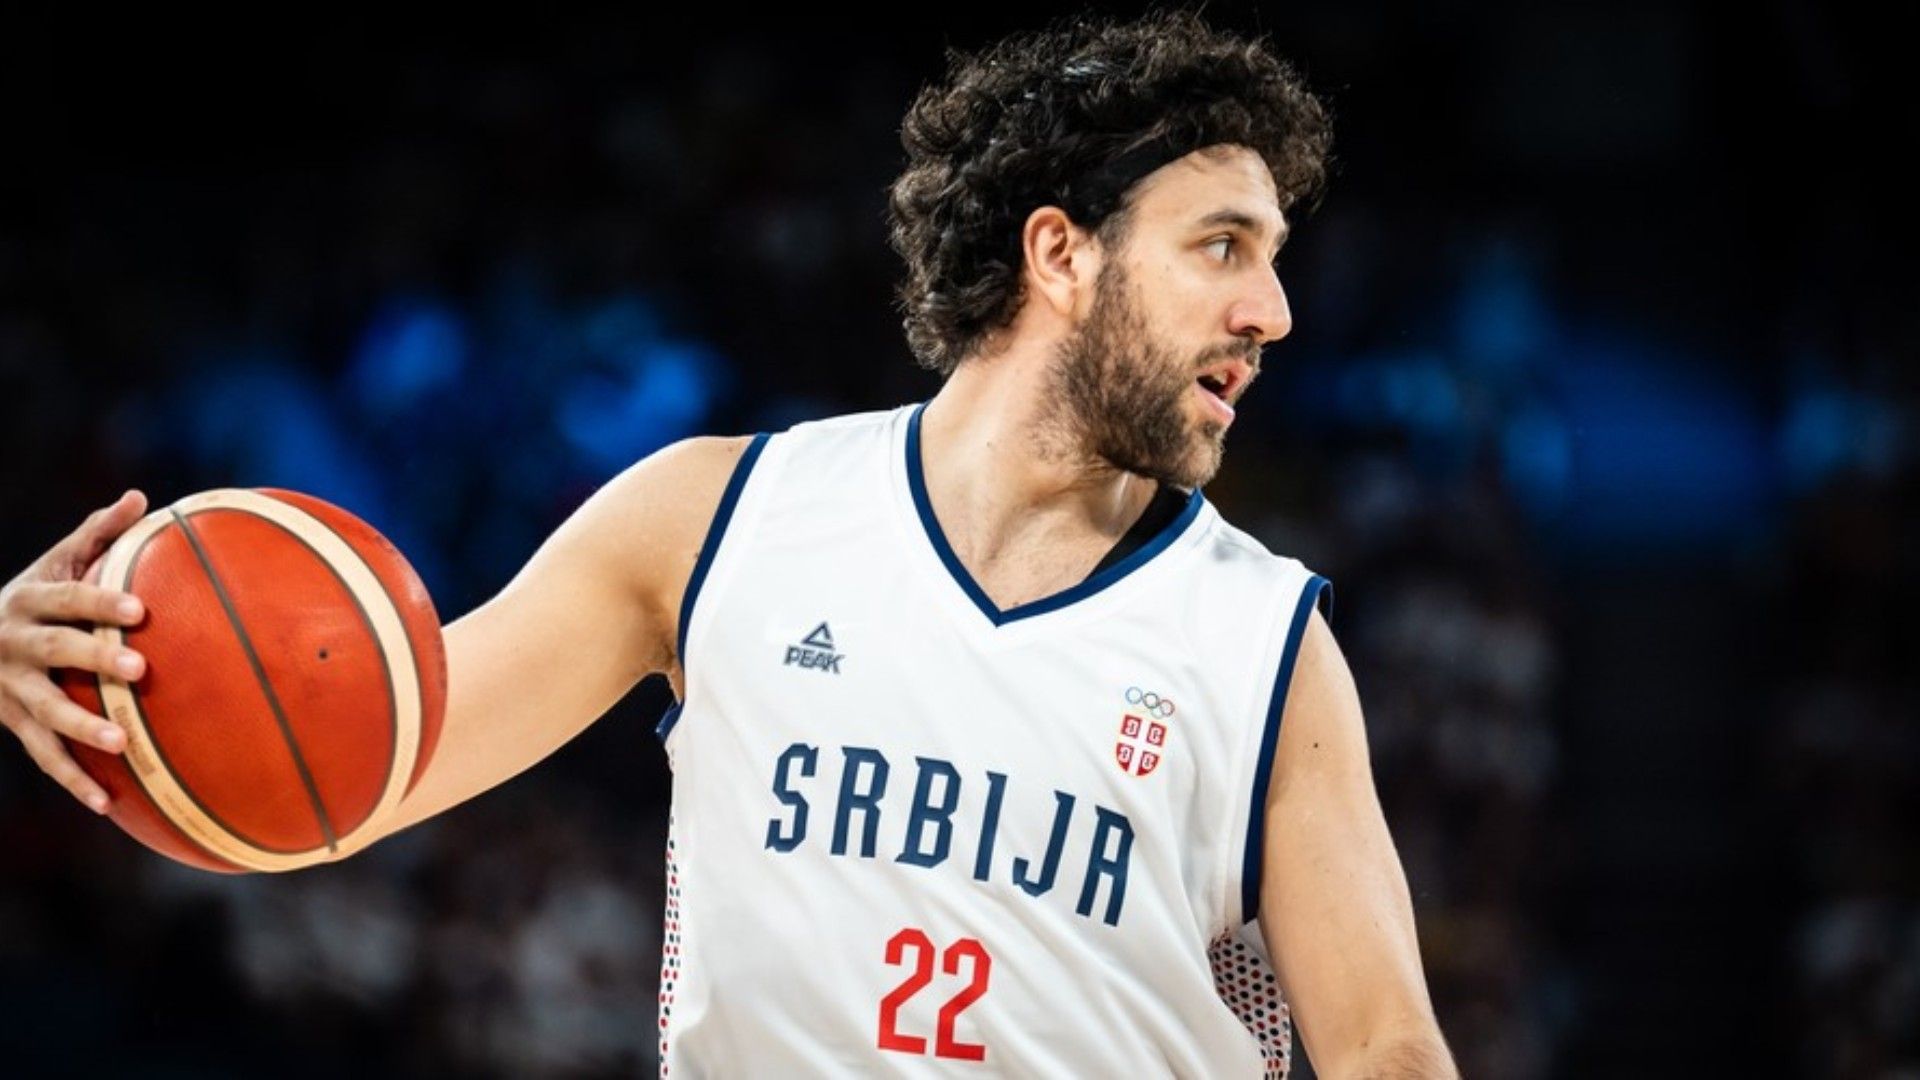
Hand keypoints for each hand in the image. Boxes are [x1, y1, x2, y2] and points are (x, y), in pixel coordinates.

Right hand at [0, 490, 151, 812]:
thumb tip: (142, 498)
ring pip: (43, 711)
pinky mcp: (13, 724)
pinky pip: (43, 756)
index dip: (101, 601)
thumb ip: (97, 534)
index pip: (69, 598)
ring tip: (122, 743)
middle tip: (140, 669)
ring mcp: (9, 689)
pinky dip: (74, 781)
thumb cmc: (38, 596)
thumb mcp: (56, 562)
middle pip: (55, 651)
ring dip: (81, 728)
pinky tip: (109, 804)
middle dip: (95, 659)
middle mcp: (13, 643)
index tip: (140, 608)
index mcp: (28, 599)